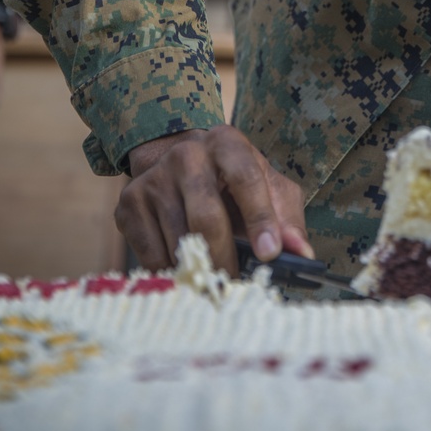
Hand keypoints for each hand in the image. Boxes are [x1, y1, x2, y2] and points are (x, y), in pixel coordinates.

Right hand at [116, 124, 313, 274]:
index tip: (269, 255)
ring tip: (215, 281)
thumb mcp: (267, 186)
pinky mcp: (129, 204)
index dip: (260, 218)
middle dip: (226, 258)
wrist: (179, 162)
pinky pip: (152, 255)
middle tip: (238, 286)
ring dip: (200, 270)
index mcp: (227, 143)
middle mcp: (187, 154)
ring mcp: (153, 179)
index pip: (247, 178)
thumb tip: (301, 255)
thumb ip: (286, 218)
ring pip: (179, 242)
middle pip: (206, 217)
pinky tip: (187, 269)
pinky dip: (174, 272)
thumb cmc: (233, 181)